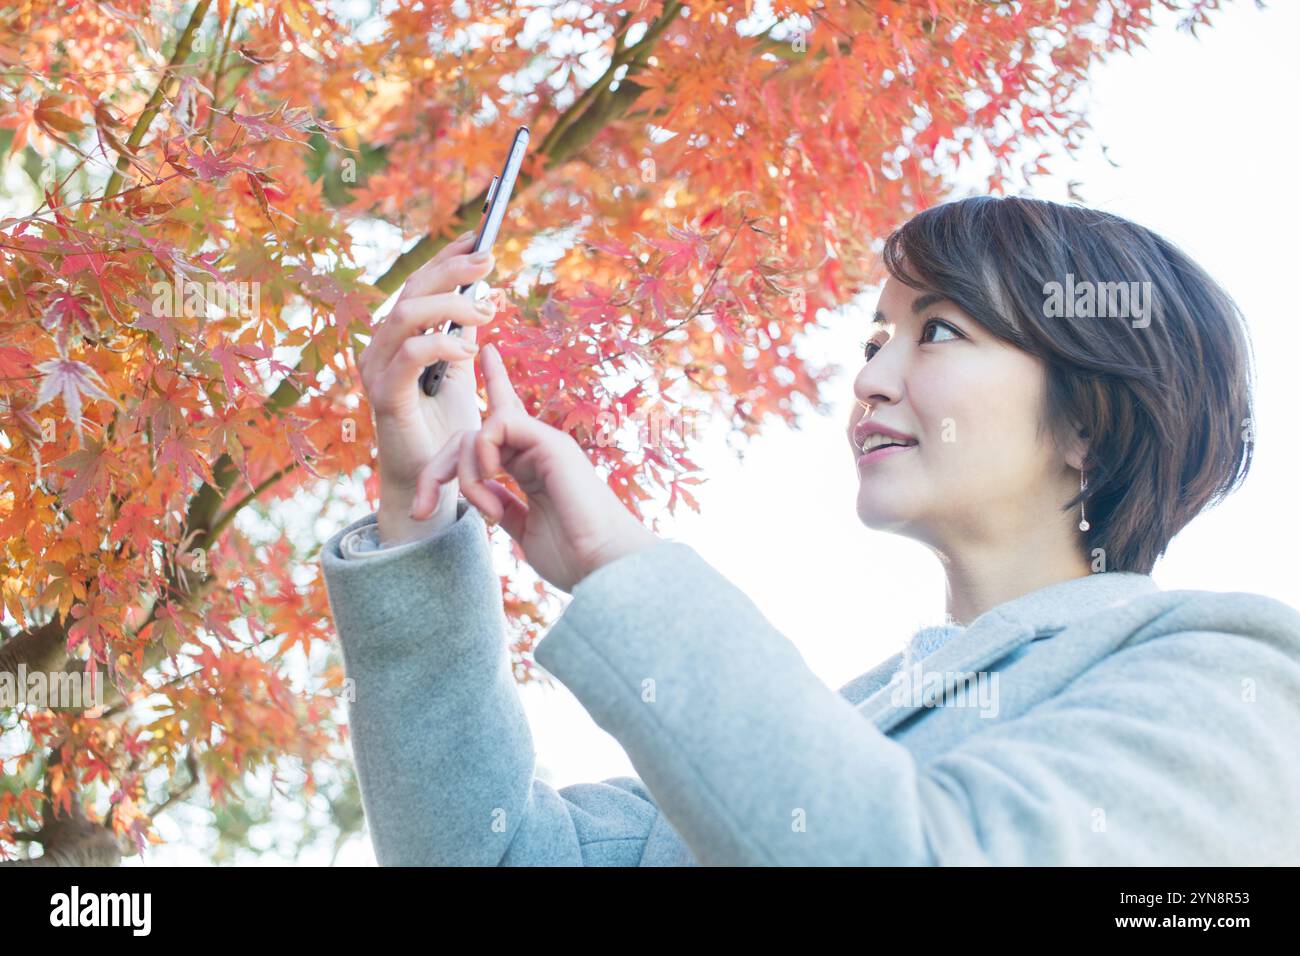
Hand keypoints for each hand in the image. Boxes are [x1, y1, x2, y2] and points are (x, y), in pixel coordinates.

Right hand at [356, 229, 497, 542]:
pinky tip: (468, 348)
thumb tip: (480, 297)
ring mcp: (377, 370)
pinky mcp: (385, 397)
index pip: (418, 284)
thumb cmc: (445, 428)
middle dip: (451, 269)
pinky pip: (409, 356)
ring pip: (405, 314)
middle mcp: (380, 347)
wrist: (429, 482)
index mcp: (396, 337)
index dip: (446, 257)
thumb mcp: (460, 373)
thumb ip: (460, 336)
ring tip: (487, 310)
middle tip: (489, 259)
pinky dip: (440, 344)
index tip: (479, 236)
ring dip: (448, 304)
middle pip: (410, 290)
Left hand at [409, 343, 661, 591]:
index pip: (504, 421)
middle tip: (422, 511)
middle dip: (438, 470)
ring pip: (478, 432)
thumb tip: (483, 493)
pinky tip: (495, 490)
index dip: (494, 385)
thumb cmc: (573, 556)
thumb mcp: (523, 529)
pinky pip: (495, 427)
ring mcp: (544, 443)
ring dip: (467, 476)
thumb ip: (504, 504)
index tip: (486, 353)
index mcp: (533, 467)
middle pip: (471, 434)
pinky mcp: (549, 442)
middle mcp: (538, 448)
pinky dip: (481, 459)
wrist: (605, 565)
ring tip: (488, 513)